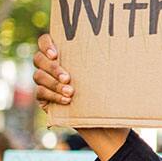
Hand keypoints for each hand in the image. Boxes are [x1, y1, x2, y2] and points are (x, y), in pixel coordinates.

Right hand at [32, 33, 129, 160]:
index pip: (45, 41)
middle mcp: (50, 66)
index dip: (46, 45)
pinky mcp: (43, 98)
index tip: (56, 54)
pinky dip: (53, 96)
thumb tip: (123, 48)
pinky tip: (66, 100)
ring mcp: (45, 81)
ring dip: (54, 84)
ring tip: (71, 91)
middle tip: (68, 77)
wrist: (103, 118)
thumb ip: (103, 60)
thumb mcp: (107, 74)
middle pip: (39, 59)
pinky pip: (41, 93)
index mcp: (62, 54)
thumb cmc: (106, 92)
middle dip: (53, 68)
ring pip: (38, 76)